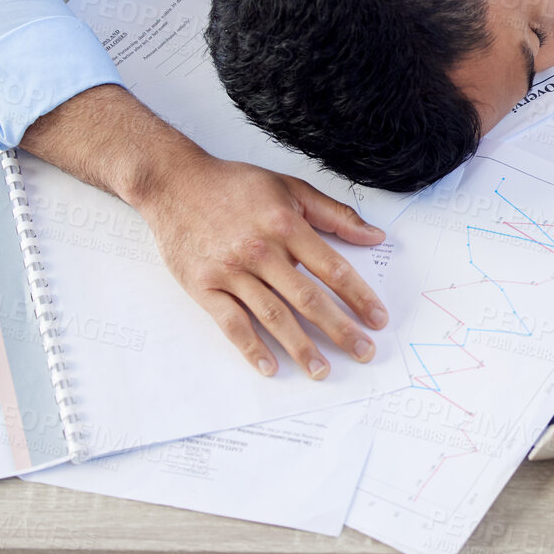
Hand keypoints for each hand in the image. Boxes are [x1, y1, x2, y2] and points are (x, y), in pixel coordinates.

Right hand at [138, 154, 389, 377]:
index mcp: (286, 225)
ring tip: (321, 370)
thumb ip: (334, 213)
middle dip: (340, 330)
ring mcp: (232, 271)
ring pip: (273, 316)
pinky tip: (269, 367)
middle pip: (308, 299)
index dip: (359, 297)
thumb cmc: (235, 185)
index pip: (333, 269)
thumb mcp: (290, 187)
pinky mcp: (205, 286)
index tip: (377, 319)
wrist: (176, 183)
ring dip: (301, 347)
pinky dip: (251, 348)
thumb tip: (375, 235)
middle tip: (363, 352)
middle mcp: (261, 251)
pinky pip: (232, 323)